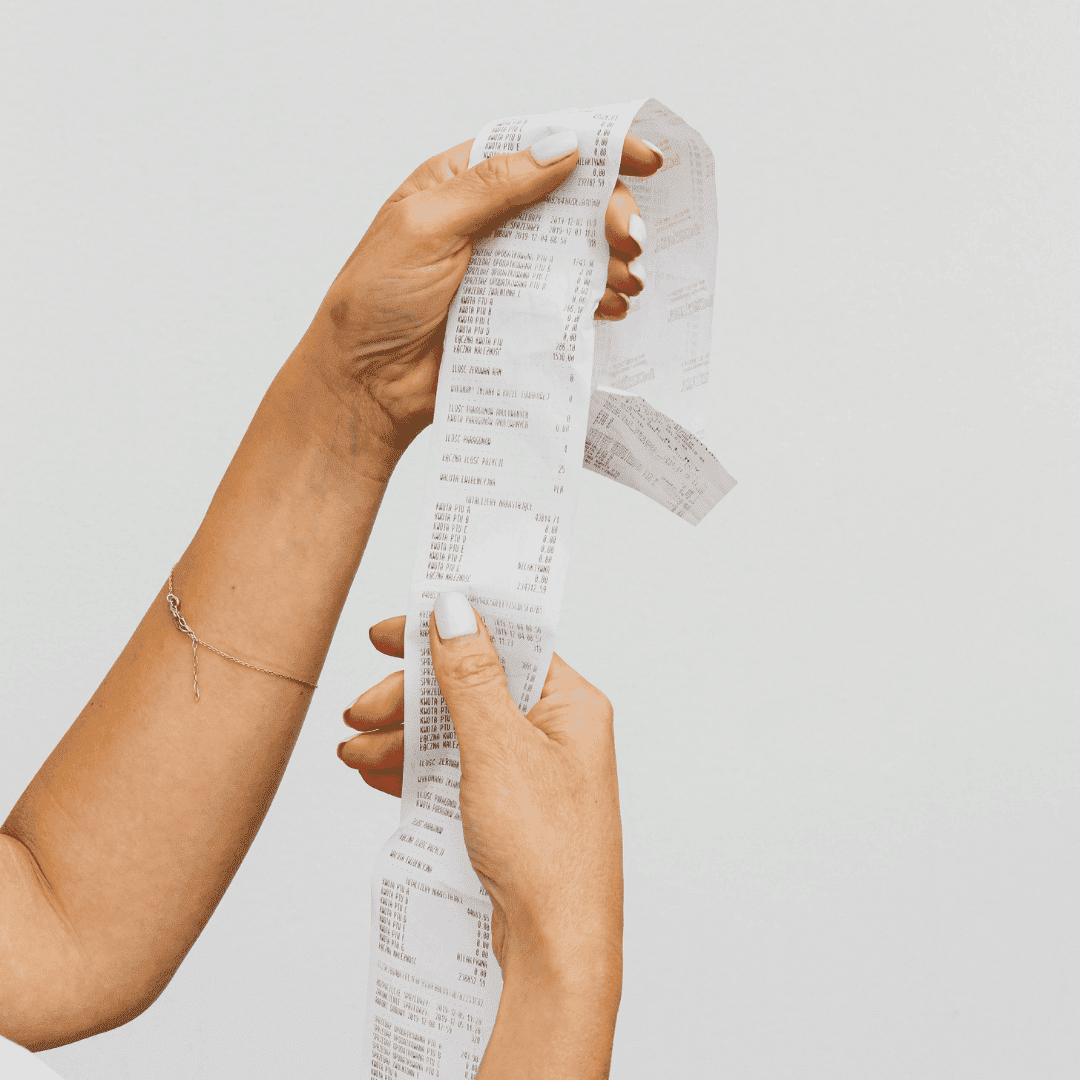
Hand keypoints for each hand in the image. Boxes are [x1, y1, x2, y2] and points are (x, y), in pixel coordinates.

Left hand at [295, 130, 660, 476]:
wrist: (366, 385)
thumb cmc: (375, 301)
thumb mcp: (425, 228)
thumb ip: (493, 188)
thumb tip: (561, 149)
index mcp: (463, 184)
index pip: (536, 149)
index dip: (594, 146)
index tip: (645, 159)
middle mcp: (492, 222)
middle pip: (570, 200)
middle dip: (610, 212)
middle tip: (627, 238)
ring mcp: (509, 271)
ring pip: (579, 251)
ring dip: (613, 259)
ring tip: (626, 278)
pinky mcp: (519, 317)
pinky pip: (571, 301)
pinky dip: (599, 300)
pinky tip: (611, 306)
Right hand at [338, 603, 622, 986]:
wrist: (556, 950)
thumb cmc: (547, 853)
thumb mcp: (499, 749)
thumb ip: (471, 677)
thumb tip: (455, 610)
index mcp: (570, 704)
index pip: (504, 642)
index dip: (446, 630)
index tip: (391, 633)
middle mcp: (554, 732)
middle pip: (471, 687)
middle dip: (410, 697)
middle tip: (360, 709)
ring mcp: (531, 772)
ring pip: (456, 732)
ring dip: (402, 735)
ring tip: (353, 750)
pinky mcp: (509, 808)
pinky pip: (455, 771)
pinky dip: (415, 769)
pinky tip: (377, 773)